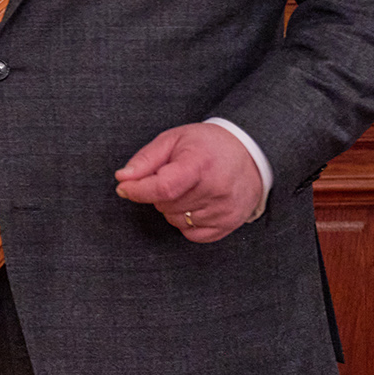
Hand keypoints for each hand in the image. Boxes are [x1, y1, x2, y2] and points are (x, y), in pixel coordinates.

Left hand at [114, 122, 264, 242]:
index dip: (138, 191)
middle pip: (166, 204)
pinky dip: (186, 222)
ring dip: (172, 208)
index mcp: (200, 164)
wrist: (250, 154)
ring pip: (176, 220)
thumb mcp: (173, 140)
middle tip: (173, 177)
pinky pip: (192, 235)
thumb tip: (123, 179)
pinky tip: (196, 204)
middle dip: (158, 193)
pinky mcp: (230, 224)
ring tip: (188, 188)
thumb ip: (145, 159)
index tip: (124, 188)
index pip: (163, 187)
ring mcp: (225, 209)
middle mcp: (216, 189)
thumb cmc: (206, 145)